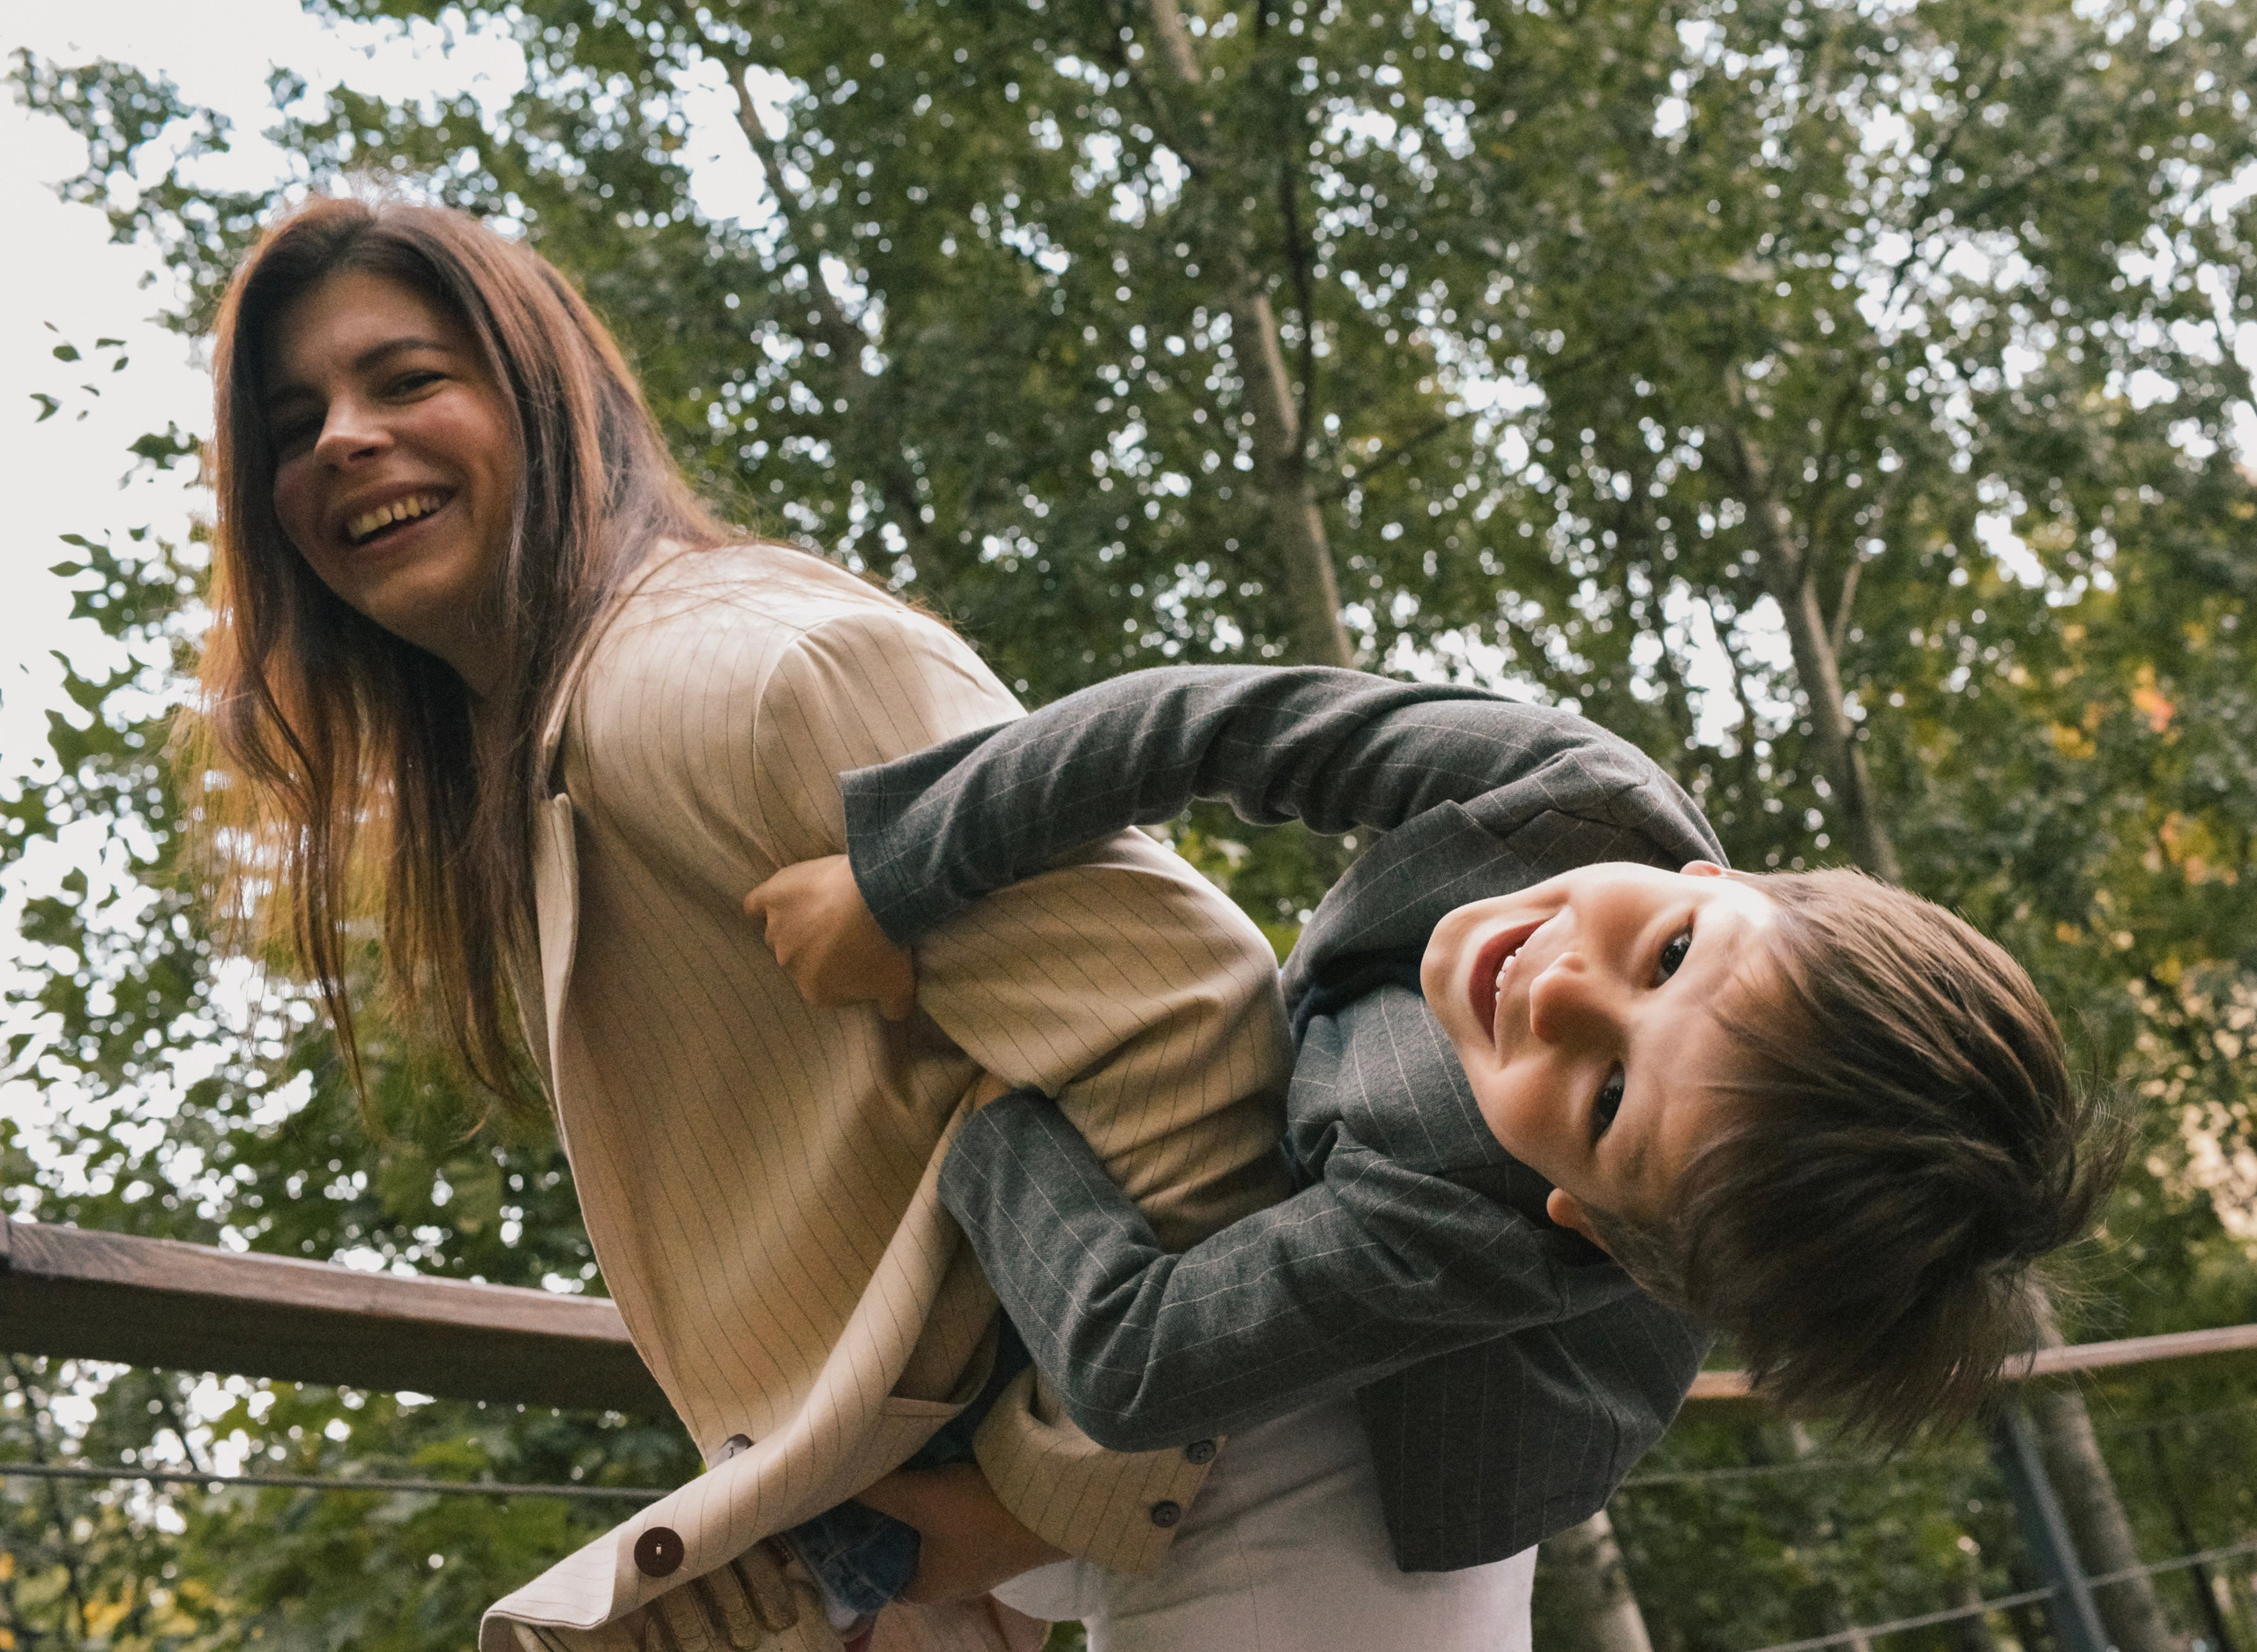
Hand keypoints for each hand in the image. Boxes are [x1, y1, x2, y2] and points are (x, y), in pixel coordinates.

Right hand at [744, 856, 915, 1021]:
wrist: (878, 896)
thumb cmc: (887, 945)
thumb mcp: (900, 988)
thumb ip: (893, 1008)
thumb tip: (892, 1014)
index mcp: (815, 990)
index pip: (825, 985)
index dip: (843, 971)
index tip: (859, 956)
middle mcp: (789, 963)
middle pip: (799, 957)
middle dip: (817, 947)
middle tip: (844, 930)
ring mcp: (778, 929)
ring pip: (780, 932)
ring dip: (796, 924)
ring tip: (822, 907)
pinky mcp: (772, 897)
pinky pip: (755, 904)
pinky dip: (761, 904)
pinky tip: (774, 901)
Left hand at [854, 1464, 1068, 1603]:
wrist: (1055, 1504)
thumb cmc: (981, 1513)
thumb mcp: (921, 1498)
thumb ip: (878, 1491)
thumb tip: (835, 1476)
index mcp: (929, 1588)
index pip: (882, 1578)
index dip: (864, 1549)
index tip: (849, 1514)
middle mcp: (955, 1583)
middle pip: (911, 1555)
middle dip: (894, 1524)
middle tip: (874, 1484)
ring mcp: (984, 1561)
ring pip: (939, 1537)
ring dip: (925, 1511)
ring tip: (906, 1471)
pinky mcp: (1005, 1538)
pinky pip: (966, 1524)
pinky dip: (953, 1503)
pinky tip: (946, 1471)